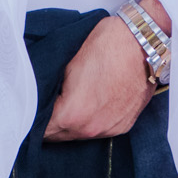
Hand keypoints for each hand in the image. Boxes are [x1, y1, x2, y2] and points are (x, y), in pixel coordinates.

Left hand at [45, 0, 170, 141]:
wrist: (145, 41)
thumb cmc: (108, 44)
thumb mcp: (67, 62)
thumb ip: (52, 89)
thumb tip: (41, 98)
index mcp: (73, 114)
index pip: (42, 130)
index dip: (34, 119)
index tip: (32, 110)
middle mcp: (92, 128)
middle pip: (60, 136)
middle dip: (53, 122)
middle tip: (50, 103)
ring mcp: (110, 128)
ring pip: (80, 134)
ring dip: (74, 122)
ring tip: (73, 100)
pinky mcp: (125, 124)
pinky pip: (100, 129)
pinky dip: (93, 119)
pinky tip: (92, 101)